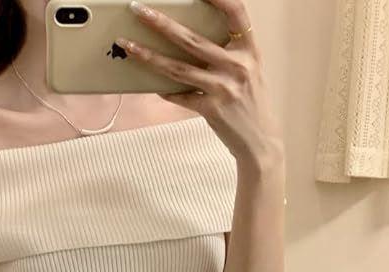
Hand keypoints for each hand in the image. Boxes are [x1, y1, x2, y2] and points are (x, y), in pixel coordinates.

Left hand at [117, 0, 282, 169]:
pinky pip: (181, 95)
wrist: (260, 141)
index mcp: (249, 50)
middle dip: (161, 23)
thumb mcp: (248, 71)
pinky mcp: (212, 109)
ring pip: (179, 68)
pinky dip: (164, 90)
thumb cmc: (251, 104)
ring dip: (149, 56)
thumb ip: (227, 53)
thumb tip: (187, 38)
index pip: (235, 12)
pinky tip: (150, 84)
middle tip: (138, 10)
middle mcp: (237, 66)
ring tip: (128, 45)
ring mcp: (224, 88)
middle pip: (192, 39)